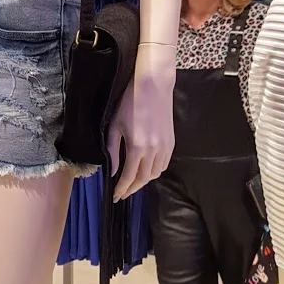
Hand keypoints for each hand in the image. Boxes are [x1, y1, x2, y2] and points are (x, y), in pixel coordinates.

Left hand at [109, 47, 174, 199]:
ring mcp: (165, 147)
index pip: (129, 177)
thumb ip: (112, 151)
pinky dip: (155, 171)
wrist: (153, 86)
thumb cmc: (129, 103)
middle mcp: (154, 151)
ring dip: (144, 181)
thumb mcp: (114, 126)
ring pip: (156, 173)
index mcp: (137, 148)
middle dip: (132, 189)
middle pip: (144, 179)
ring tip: (133, 182)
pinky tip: (147, 169)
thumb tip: (112, 171)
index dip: (122, 189)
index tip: (115, 196)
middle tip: (123, 193)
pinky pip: (164, 164)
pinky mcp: (171, 142)